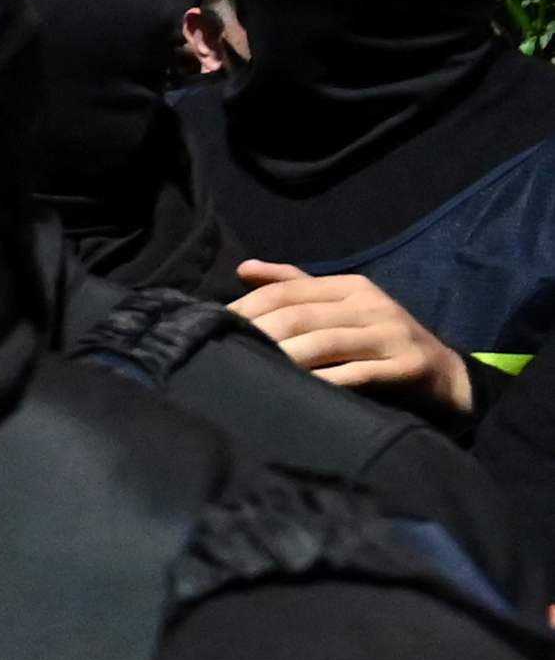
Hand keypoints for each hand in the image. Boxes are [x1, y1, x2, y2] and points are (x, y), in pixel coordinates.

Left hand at [232, 260, 472, 412]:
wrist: (446, 377)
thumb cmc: (379, 342)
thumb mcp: (343, 308)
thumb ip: (295, 287)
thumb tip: (244, 268)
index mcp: (351, 287)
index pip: (286, 291)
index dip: (246, 307)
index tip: (213, 326)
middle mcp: (371, 305)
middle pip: (299, 316)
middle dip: (258, 334)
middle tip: (222, 354)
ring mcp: (390, 335)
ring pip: (323, 344)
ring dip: (284, 359)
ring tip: (250, 374)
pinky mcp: (406, 366)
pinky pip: (356, 374)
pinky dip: (323, 382)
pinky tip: (297, 391)